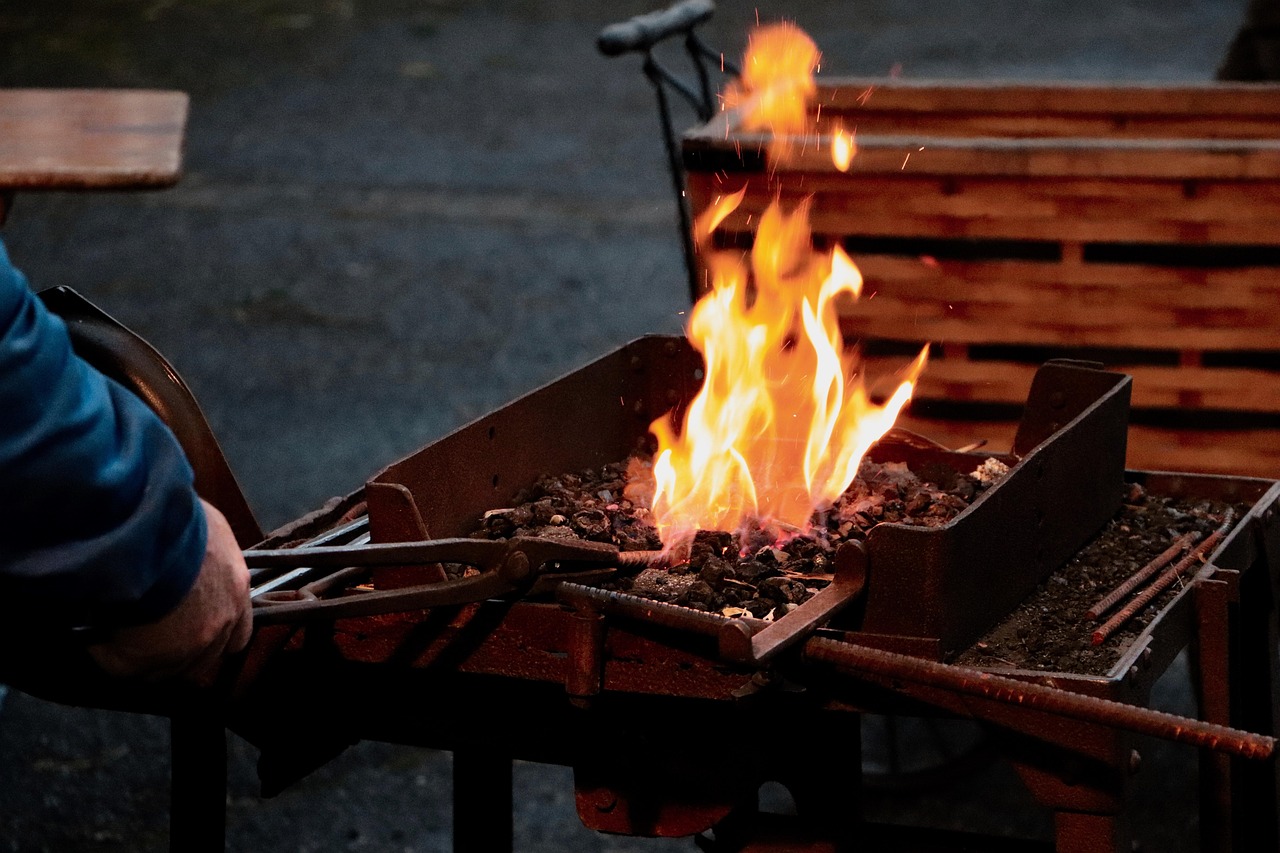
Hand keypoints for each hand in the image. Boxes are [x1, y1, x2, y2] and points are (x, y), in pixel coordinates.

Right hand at [89, 498, 252, 685]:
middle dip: (179, 654)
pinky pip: (122, 667)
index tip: (194, 630)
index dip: (214, 635)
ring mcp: (183, 648)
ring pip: (164, 671)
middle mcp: (219, 625)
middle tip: (152, 638)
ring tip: (119, 635)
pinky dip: (107, 654)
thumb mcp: (209, 527)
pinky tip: (95, 634)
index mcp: (236, 591)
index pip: (237, 634)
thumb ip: (210, 550)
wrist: (142, 534)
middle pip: (203, 660)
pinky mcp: (143, 661)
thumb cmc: (175, 520)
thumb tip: (196, 548)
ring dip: (143, 658)